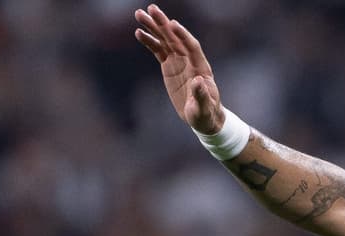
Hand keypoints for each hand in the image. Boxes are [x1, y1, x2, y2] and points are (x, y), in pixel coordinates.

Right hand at [133, 4, 222, 133]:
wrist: (203, 116)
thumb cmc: (206, 113)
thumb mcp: (203, 107)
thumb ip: (201, 94)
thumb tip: (198, 81)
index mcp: (201, 68)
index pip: (192, 47)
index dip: (183, 35)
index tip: (172, 24)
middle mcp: (190, 61)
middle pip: (176, 38)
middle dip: (163, 24)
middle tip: (151, 9)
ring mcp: (179, 62)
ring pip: (165, 41)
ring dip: (153, 27)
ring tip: (139, 15)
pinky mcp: (169, 66)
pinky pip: (158, 50)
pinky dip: (150, 41)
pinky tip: (139, 32)